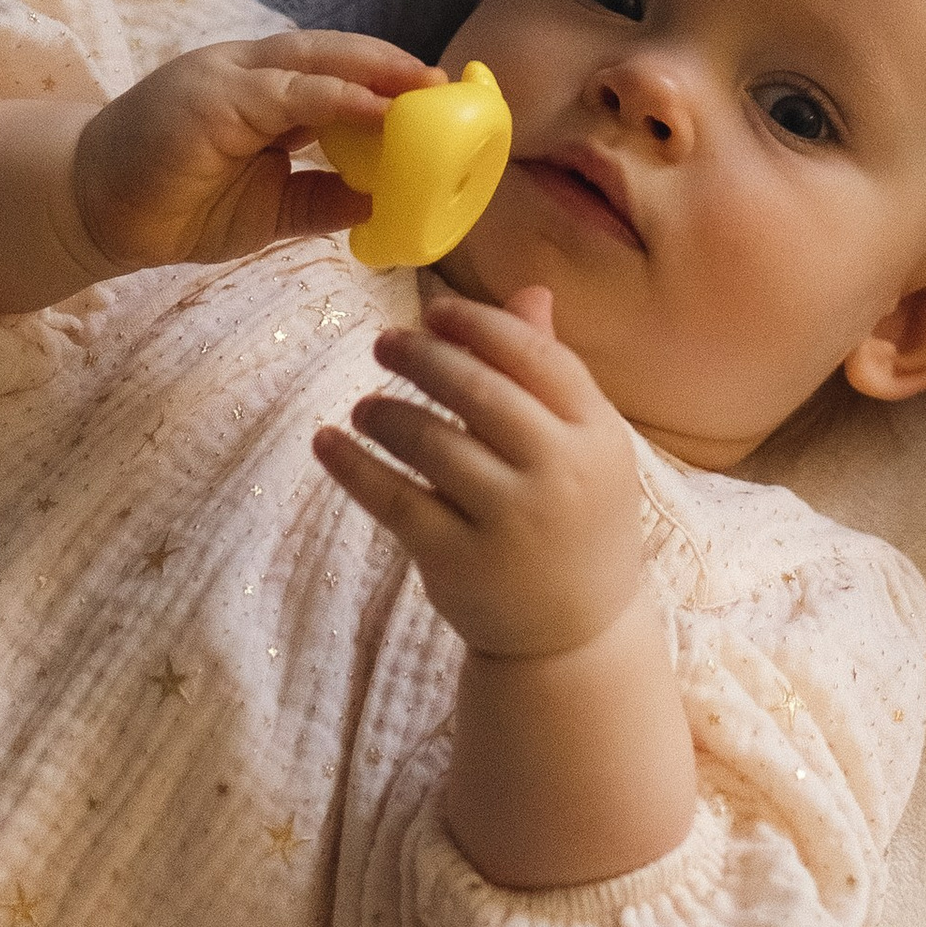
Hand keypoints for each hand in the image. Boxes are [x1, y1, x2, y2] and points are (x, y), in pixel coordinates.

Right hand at [69, 30, 442, 272]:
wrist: (95, 211)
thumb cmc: (178, 205)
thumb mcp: (270, 209)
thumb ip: (321, 198)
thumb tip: (384, 202)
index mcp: (267, 93)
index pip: (340, 75)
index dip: (392, 83)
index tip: (445, 101)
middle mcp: (254, 74)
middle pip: (338, 55)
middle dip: (397, 68)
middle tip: (452, 87)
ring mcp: (233, 77)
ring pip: (319, 61)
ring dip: (379, 73)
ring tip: (430, 91)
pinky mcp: (217, 96)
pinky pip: (290, 92)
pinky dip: (340, 98)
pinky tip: (379, 110)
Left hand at [317, 286, 643, 660]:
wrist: (576, 635)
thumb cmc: (576, 520)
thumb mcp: (584, 447)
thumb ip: (551, 373)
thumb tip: (528, 292)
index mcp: (597, 433)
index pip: (536, 356)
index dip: (480, 325)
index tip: (434, 309)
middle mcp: (559, 472)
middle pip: (479, 391)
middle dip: (423, 357)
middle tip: (384, 344)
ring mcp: (510, 520)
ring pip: (432, 442)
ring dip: (387, 412)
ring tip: (364, 407)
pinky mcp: (459, 560)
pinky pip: (394, 499)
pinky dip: (353, 466)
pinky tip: (328, 442)